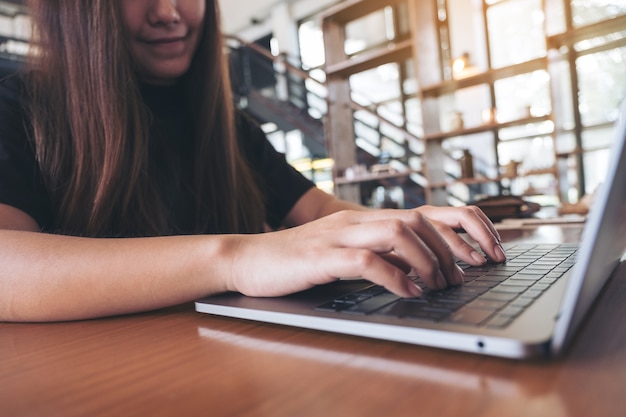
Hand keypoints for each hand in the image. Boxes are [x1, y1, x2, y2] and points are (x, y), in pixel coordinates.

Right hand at [228, 206, 504, 298]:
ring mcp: (339, 235)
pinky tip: (408, 293)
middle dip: (453, 248)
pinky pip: (367, 260)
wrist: (250, 259)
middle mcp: (357, 219)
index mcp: (365, 218)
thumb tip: (421, 271)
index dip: (464, 229)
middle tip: (467, 276)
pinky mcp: (322, 255)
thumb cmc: (300, 261)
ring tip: (440, 285)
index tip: (489, 253)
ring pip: (398, 232)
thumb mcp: (345, 253)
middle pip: (419, 219)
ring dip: (427, 260)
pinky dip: (395, 277)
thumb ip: (380, 254)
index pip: (426, 212)